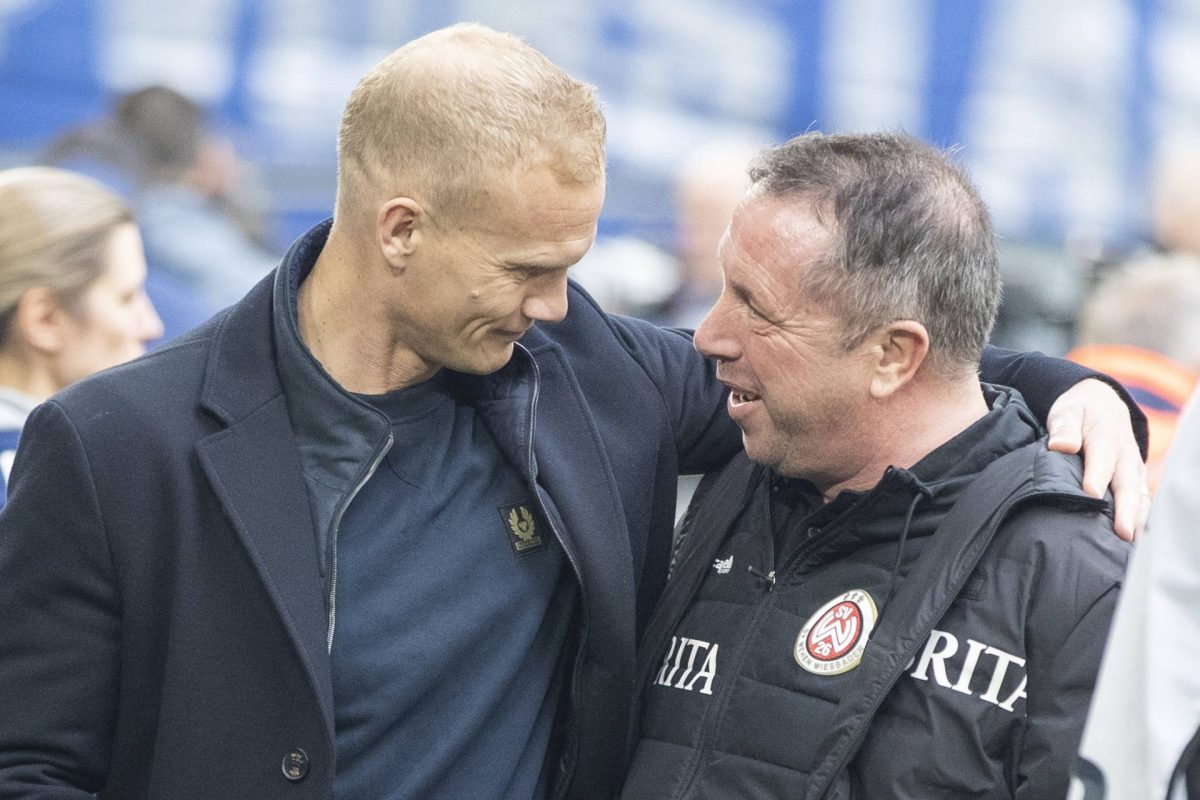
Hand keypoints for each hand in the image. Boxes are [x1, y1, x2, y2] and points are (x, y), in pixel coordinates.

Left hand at [1046, 378, 1147, 541]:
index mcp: (1106, 436)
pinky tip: (1132, 538)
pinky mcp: (1135, 479)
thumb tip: (1062, 445)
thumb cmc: (1079, 413)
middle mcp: (1125, 455)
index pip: (1102, 458)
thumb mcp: (1067, 412)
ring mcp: (1133, 468)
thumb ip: (1064, 428)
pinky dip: (1140, 518)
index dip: (1097, 476)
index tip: (1091, 494)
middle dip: (1125, 508)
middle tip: (1121, 531)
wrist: (1103, 405)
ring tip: (1129, 541)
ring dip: (1136, 518)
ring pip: (1138, 495)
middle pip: (1126, 483)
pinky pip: (1142, 499)